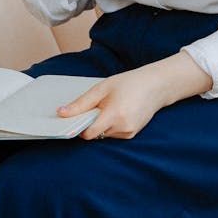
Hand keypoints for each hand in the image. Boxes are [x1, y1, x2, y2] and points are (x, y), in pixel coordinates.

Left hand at [58, 52, 214, 139]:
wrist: (156, 86)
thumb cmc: (129, 84)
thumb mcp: (102, 89)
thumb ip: (81, 104)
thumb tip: (61, 113)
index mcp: (114, 115)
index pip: (89, 133)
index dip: (78, 128)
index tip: (73, 119)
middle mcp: (123, 127)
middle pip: (95, 134)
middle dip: (90, 123)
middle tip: (95, 106)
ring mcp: (128, 132)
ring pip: (103, 134)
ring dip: (101, 124)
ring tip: (110, 106)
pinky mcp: (132, 134)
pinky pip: (112, 133)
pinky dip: (110, 125)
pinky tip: (117, 111)